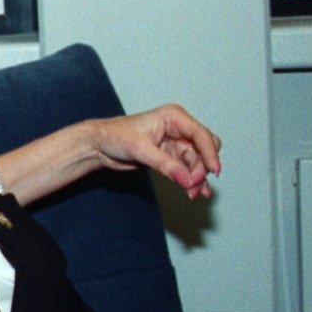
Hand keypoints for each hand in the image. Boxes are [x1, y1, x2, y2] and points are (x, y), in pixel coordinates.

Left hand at [87, 105, 222, 198]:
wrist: (98, 145)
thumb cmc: (114, 136)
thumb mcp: (140, 149)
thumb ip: (165, 164)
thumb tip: (187, 180)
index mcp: (174, 117)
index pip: (201, 134)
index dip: (210, 153)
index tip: (213, 171)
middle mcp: (178, 128)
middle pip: (203, 148)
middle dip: (202, 167)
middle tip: (192, 184)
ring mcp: (175, 143)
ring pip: (197, 162)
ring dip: (197, 178)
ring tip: (192, 194)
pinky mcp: (170, 157)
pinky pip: (188, 169)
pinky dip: (192, 180)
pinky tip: (197, 193)